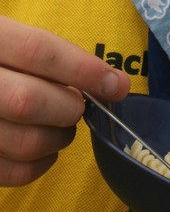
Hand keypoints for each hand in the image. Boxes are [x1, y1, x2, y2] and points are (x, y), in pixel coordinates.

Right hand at [0, 16, 129, 185]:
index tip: (116, 84)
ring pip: (25, 142)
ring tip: (64, 125)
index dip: (82, 69)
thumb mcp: (9, 38)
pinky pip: (13, 172)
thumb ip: (48, 54)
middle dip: (68, 107)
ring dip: (59, 137)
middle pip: (29, 101)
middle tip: (79, 106)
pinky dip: (40, 165)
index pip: (38, 51)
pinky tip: (47, 149)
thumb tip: (110, 81)